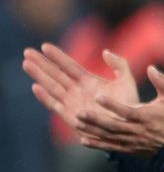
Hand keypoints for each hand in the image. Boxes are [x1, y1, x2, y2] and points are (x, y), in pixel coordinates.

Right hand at [23, 43, 138, 134]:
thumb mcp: (127, 81)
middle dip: (41, 63)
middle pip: (56, 74)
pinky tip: (36, 87)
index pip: (69, 66)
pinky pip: (55, 105)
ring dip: (39, 75)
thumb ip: (119, 65)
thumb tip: (105, 51)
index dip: (57, 56)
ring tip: (26, 63)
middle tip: (27, 51)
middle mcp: (78, 91)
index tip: (45, 45)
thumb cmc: (129, 105)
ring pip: (52, 86)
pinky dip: (45, 97)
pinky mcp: (70, 116)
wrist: (129, 126)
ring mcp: (73, 103)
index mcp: (89, 82)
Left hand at [76, 65, 163, 156]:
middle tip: (81, 112)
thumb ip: (161, 82)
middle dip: (96, 119)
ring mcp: (131, 140)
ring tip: (78, 122)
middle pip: (114, 125)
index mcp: (146, 116)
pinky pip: (110, 147)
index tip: (98, 97)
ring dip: (93, 130)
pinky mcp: (128, 148)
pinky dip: (97, 144)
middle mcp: (136, 130)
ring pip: (109, 136)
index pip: (127, 111)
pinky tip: (83, 139)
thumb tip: (151, 68)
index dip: (112, 105)